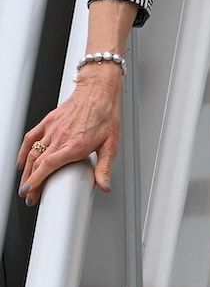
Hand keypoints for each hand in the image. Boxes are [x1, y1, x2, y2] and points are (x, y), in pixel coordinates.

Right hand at [17, 65, 122, 205]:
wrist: (99, 91)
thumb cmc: (106, 114)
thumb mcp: (111, 144)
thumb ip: (105, 167)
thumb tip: (105, 185)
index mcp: (75, 145)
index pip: (48, 166)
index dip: (36, 181)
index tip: (30, 192)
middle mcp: (60, 137)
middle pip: (37, 163)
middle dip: (30, 182)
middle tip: (28, 195)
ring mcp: (52, 129)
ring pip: (32, 153)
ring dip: (26, 170)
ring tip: (25, 184)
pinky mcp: (49, 121)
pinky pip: (31, 137)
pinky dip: (23, 151)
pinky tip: (22, 161)